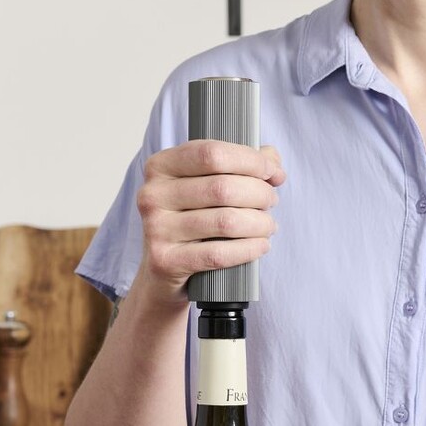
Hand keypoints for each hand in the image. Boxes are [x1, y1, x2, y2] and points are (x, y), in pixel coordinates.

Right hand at [136, 139, 285, 304]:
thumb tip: (273, 162)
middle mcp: (152, 194)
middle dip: (259, 194)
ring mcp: (156, 229)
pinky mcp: (165, 260)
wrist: (162, 272)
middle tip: (271, 202)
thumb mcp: (207, 186)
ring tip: (268, 225)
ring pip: (225, 221)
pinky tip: (261, 245)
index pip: (212, 154)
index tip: (272, 172)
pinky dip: (249, 249)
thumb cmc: (191, 221)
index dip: (250, 160)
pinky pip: (219, 254)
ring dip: (259, 223)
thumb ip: (241, 165)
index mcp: (161, 166)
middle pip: (222, 188)